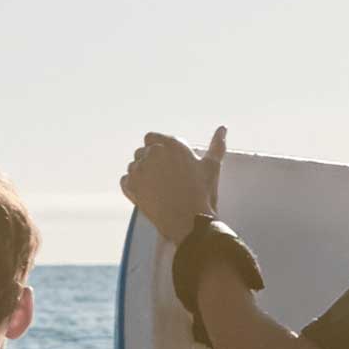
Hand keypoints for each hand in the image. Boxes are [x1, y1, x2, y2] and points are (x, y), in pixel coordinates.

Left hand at [120, 126, 226, 243]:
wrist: (188, 220)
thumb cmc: (202, 192)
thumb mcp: (211, 166)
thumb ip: (216, 145)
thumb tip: (223, 128)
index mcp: (171, 144)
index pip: (151, 137)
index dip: (156, 148)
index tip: (164, 160)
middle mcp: (153, 153)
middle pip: (142, 151)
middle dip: (149, 161)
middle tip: (163, 178)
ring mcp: (139, 169)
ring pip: (133, 166)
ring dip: (141, 173)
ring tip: (157, 188)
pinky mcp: (131, 186)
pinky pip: (125, 180)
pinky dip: (132, 186)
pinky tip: (146, 194)